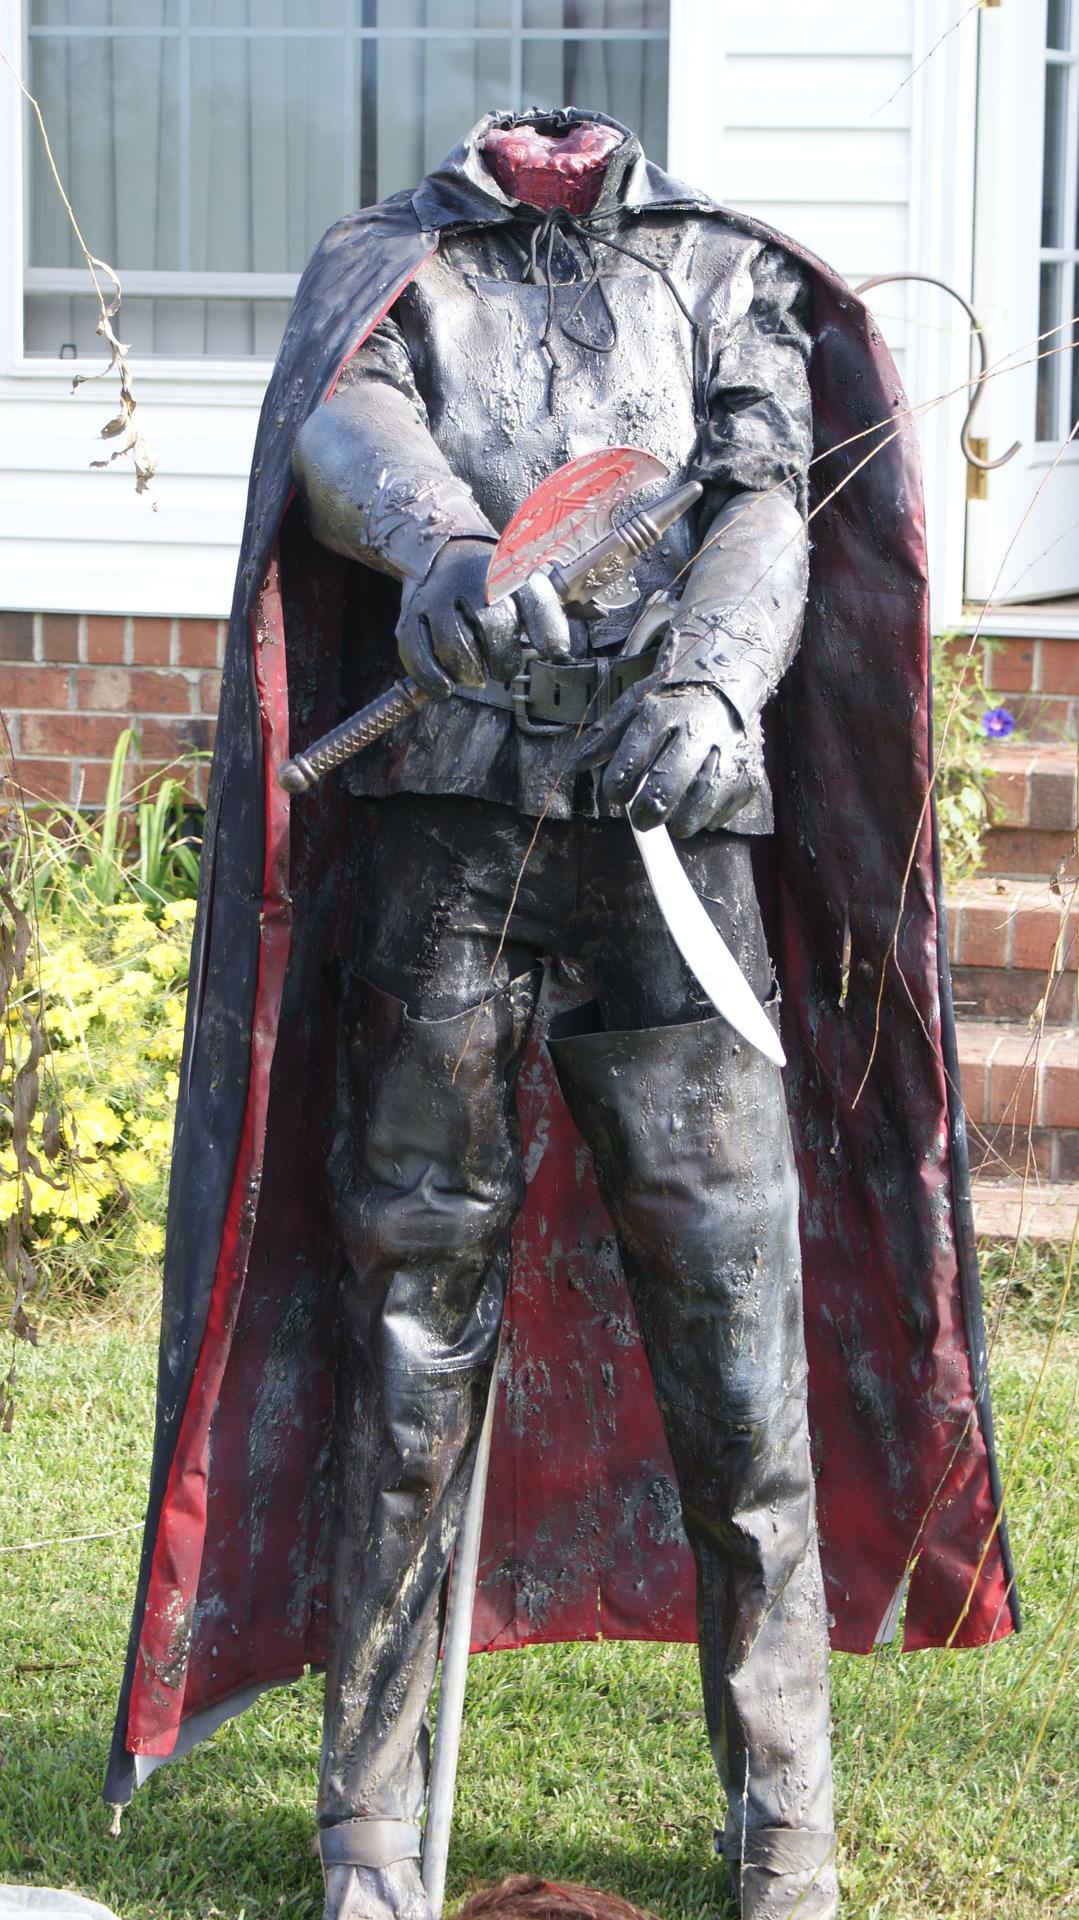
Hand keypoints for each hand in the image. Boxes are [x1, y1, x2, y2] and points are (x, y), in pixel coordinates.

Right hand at [396, 540, 570, 694]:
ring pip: (454, 645)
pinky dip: (432, 677)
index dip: (546, 630)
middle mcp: (470, 580)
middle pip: (493, 627)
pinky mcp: (411, 615)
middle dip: (502, 661)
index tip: (553, 652)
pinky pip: (418, 652)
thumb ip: (545, 617)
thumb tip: (557, 652)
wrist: (444, 552)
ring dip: (469, 672)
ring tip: (476, 675)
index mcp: (506, 572)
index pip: (533, 598)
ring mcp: (437, 597)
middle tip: (502, 667)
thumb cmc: (492, 583)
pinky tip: (446, 686)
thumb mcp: (525, 587)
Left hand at [573, 682, 761, 837]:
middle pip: (670, 780)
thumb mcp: (630, 707)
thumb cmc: (669, 702)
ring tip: (672, 823)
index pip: (632, 757)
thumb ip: (602, 739)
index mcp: (660, 713)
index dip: (618, 785)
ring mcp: (727, 750)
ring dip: (684, 819)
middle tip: (642, 821)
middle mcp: (696, 729)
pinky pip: (729, 803)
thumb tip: (572, 768)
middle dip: (651, 809)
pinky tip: (700, 812)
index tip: (616, 794)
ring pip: (704, 796)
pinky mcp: (748, 768)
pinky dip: (712, 816)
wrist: (722, 679)